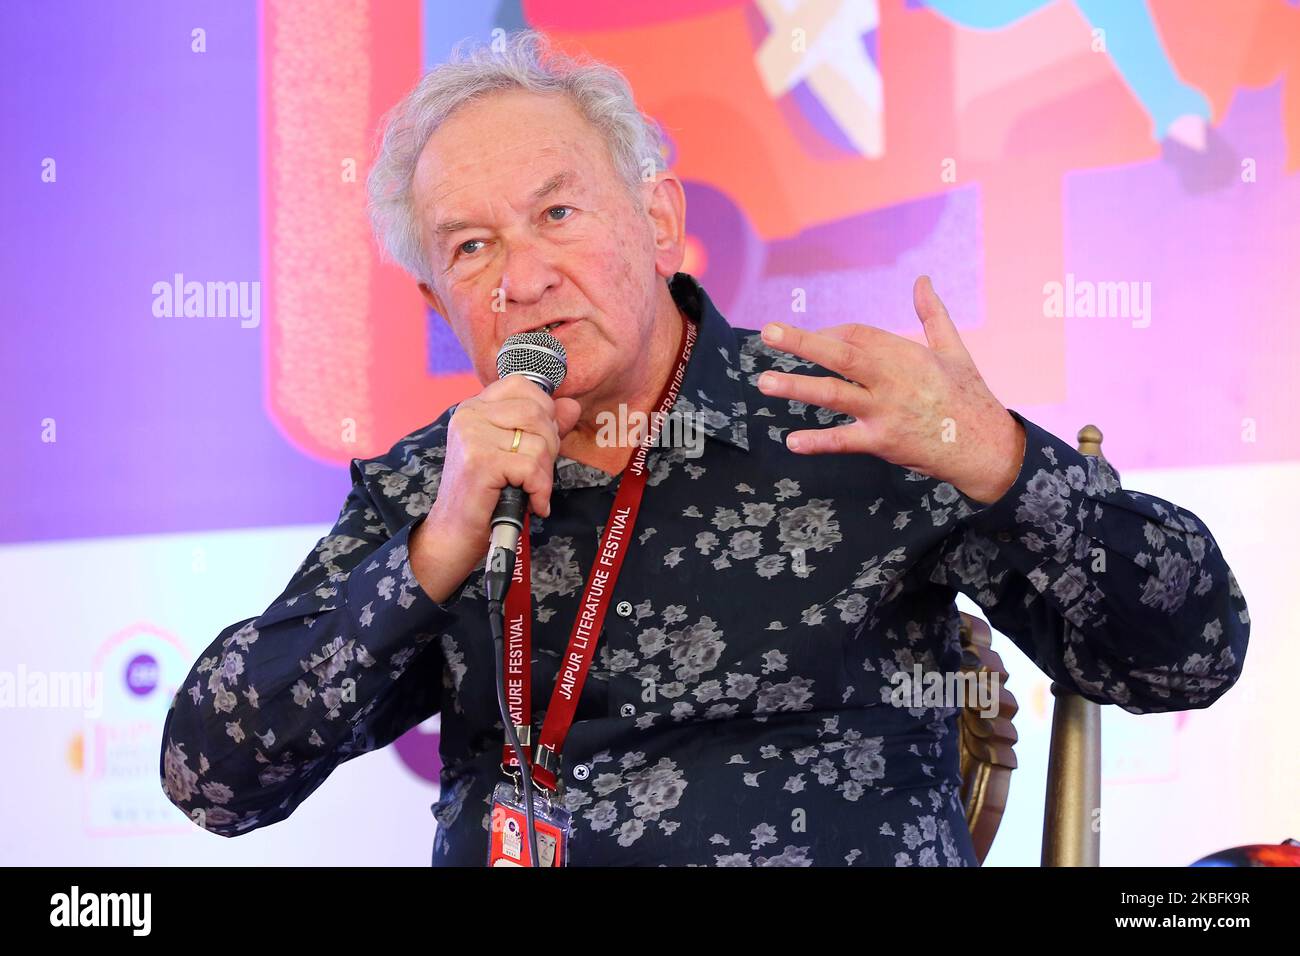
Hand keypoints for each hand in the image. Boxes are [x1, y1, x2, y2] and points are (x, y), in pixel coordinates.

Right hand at [410, 377, 581, 602]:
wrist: (454, 534)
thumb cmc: (486, 494)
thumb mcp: (515, 453)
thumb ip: (544, 427)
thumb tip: (572, 405)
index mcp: (475, 407)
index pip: (521, 385)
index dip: (543, 412)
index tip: (537, 441)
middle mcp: (469, 415)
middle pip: (537, 413)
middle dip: (549, 447)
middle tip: (536, 473)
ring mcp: (472, 436)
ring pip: (538, 442)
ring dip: (544, 473)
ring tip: (529, 489)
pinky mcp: (480, 462)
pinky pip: (532, 468)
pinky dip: (539, 490)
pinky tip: (532, 503)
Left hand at [756, 275, 1025, 504]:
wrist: (986, 446)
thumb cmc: (968, 395)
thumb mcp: (954, 349)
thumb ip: (932, 314)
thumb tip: (922, 280)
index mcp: (906, 353)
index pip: (857, 335)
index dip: (831, 334)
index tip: (817, 339)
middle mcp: (892, 379)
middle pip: (840, 356)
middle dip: (802, 342)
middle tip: (768, 333)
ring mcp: (885, 411)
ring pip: (834, 394)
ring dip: (797, 387)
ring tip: (764, 382)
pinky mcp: (882, 442)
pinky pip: (844, 442)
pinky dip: (818, 442)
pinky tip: (792, 441)